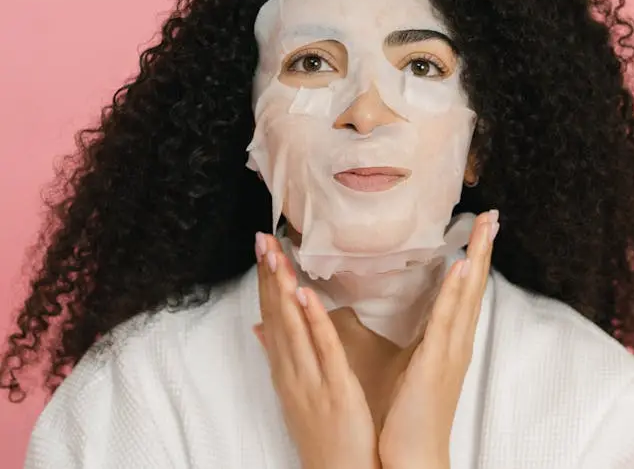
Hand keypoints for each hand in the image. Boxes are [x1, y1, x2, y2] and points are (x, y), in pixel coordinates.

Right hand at [254, 234, 379, 468]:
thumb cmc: (323, 432)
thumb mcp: (296, 392)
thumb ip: (281, 356)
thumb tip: (261, 326)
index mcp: (286, 369)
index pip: (272, 314)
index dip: (266, 279)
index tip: (264, 245)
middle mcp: (292, 370)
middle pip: (277, 315)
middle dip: (269, 275)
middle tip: (263, 237)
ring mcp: (311, 379)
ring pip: (294, 327)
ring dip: (284, 289)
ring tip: (277, 255)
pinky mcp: (335, 388)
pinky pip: (323, 351)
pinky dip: (313, 322)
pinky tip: (306, 296)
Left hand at [378, 210, 498, 468]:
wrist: (414, 457)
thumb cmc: (409, 417)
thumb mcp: (412, 367)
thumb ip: (416, 338)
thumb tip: (404, 312)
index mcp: (451, 342)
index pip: (466, 290)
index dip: (474, 257)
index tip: (481, 227)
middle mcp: (457, 342)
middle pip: (475, 286)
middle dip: (483, 249)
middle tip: (492, 215)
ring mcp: (451, 351)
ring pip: (467, 296)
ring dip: (476, 259)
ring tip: (484, 227)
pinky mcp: (436, 362)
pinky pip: (447, 321)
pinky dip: (456, 293)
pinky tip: (462, 268)